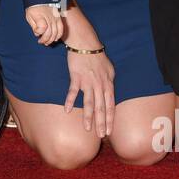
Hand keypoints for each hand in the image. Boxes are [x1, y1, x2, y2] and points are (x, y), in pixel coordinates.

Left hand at [25, 4, 63, 45]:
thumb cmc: (34, 8)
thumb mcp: (29, 16)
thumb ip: (33, 26)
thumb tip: (38, 34)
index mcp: (40, 15)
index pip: (42, 27)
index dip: (39, 32)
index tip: (36, 32)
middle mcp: (49, 17)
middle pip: (49, 32)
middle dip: (45, 39)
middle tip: (41, 42)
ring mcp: (55, 18)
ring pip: (56, 32)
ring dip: (51, 39)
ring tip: (47, 42)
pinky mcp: (59, 18)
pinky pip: (61, 28)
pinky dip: (59, 35)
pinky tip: (55, 39)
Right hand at [62, 8, 114, 137]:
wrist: (86, 44)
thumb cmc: (97, 56)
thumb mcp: (109, 70)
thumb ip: (109, 83)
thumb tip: (110, 93)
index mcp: (108, 84)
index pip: (110, 105)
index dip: (110, 119)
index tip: (109, 131)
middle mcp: (99, 85)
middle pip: (101, 107)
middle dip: (101, 122)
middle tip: (101, 135)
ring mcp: (88, 82)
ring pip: (89, 103)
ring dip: (88, 116)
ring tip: (87, 129)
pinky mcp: (76, 77)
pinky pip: (73, 91)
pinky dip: (70, 100)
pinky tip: (67, 110)